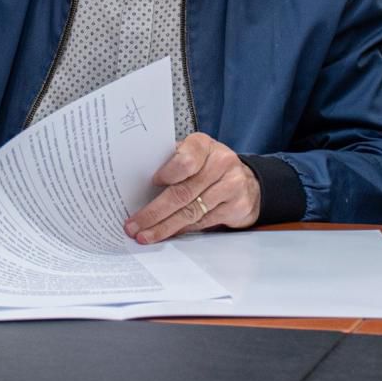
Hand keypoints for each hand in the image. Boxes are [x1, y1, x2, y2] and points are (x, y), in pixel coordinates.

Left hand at [124, 133, 259, 244]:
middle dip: (154, 212)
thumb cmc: (207, 166)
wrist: (247, 181)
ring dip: (165, 227)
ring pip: (192, 212)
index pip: (186, 160)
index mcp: (203, 145)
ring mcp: (232, 185)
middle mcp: (221, 162)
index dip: (168, 173)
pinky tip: (168, 234)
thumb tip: (136, 185)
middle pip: (183, 192)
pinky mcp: (237, 206)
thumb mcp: (192, 155)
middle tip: (134, 225)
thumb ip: (170, 163)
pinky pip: (203, 222)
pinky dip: (182, 230)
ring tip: (145, 235)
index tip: (151, 183)